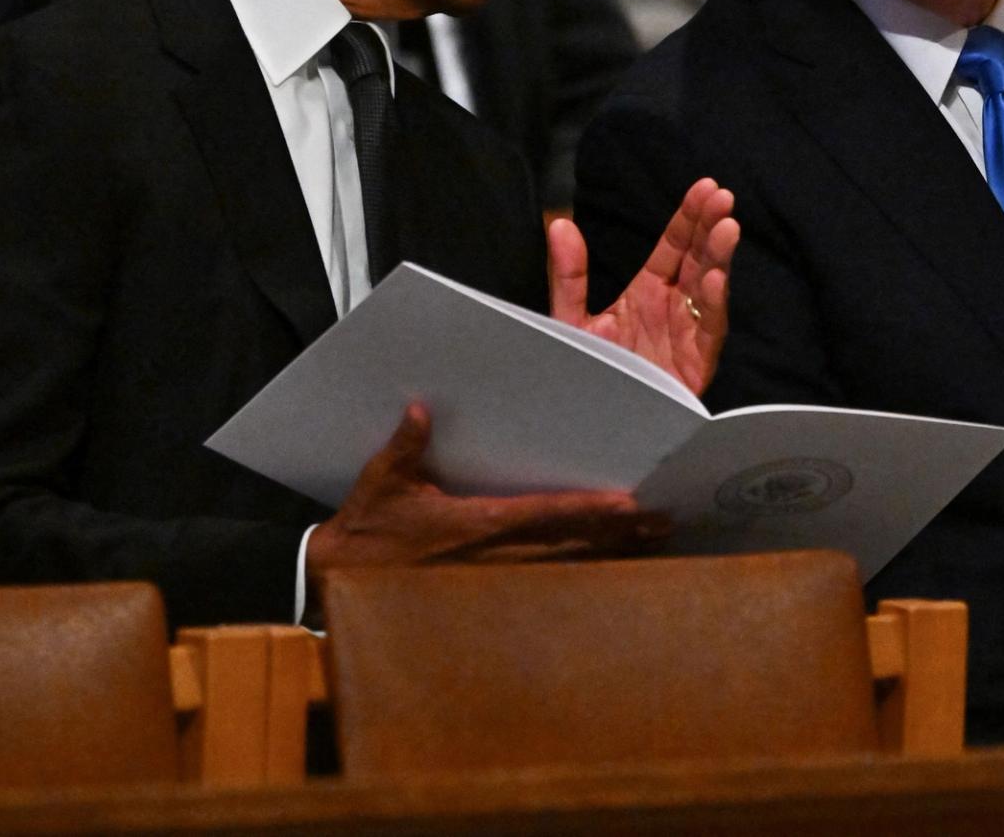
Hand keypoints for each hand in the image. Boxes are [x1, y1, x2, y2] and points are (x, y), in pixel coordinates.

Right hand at [305, 404, 666, 607]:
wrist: (338, 585)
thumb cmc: (365, 531)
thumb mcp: (381, 483)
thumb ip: (406, 447)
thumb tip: (421, 410)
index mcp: (476, 526)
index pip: (545, 515)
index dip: (589, 511)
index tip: (628, 504)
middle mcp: (496, 557)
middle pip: (572, 545)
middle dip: (620, 535)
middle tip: (665, 521)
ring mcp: (496, 580)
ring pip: (568, 568)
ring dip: (611, 555)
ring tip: (654, 541)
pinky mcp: (490, 593)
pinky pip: (548, 583)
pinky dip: (584, 574)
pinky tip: (612, 568)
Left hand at [548, 176, 738, 394]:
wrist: (593, 425)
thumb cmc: (588, 372)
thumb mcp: (572, 319)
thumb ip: (569, 274)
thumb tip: (559, 223)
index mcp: (648, 293)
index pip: (674, 246)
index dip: (689, 217)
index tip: (705, 187)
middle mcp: (673, 308)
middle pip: (698, 259)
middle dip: (711, 228)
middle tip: (722, 197)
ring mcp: (687, 334)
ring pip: (710, 288)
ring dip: (720, 258)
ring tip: (727, 228)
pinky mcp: (695, 364)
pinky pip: (709, 331)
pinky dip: (714, 304)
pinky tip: (717, 279)